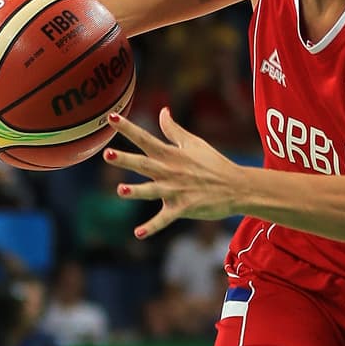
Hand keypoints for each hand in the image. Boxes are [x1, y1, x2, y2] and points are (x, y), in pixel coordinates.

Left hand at [103, 108, 241, 238]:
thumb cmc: (215, 164)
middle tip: (107, 154)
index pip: (146, 139)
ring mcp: (176, 190)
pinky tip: (139, 234)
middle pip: (144, 164)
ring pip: (153, 191)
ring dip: (137, 191)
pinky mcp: (183, 208)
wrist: (237, 187)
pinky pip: (165, 218)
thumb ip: (173, 130)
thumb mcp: (194, 143)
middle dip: (125, 160)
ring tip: (121, 190)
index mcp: (171, 155)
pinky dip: (153, 227)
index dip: (128, 129)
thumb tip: (162, 111)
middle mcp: (170, 171)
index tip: (112, 118)